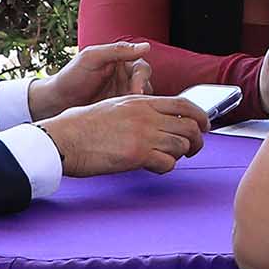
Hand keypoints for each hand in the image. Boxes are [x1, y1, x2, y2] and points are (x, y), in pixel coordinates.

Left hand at [29, 39, 154, 121]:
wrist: (56, 101)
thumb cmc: (71, 76)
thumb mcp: (91, 58)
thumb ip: (117, 50)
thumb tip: (145, 46)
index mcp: (121, 61)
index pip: (142, 68)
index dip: (142, 79)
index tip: (137, 90)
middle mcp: (125, 77)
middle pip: (146, 85)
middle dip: (143, 96)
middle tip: (135, 106)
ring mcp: (123, 94)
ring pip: (143, 101)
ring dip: (141, 108)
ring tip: (132, 116)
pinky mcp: (120, 110)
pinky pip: (134, 113)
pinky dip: (134, 117)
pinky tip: (128, 122)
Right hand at [42, 92, 209, 177]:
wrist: (64, 138)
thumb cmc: (80, 125)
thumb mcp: (114, 106)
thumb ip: (137, 110)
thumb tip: (153, 119)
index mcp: (141, 101)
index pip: (183, 104)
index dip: (201, 116)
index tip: (204, 126)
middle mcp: (147, 115)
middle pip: (190, 126)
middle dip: (197, 140)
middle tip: (191, 150)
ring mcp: (144, 134)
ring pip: (182, 145)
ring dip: (179, 155)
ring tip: (166, 159)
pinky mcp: (138, 154)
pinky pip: (168, 163)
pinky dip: (166, 167)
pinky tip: (154, 167)